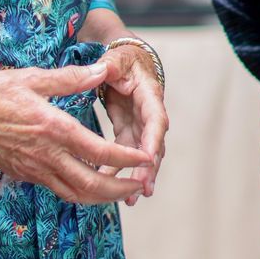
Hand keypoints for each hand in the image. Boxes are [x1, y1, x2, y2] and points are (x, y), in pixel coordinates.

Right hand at [0, 62, 151, 204]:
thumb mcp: (33, 77)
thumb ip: (70, 78)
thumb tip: (101, 70)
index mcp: (53, 128)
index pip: (99, 151)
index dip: (126, 158)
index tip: (146, 158)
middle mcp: (46, 155)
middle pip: (91, 184)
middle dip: (120, 188)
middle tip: (140, 183)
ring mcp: (34, 169)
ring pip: (75, 194)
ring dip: (103, 198)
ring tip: (123, 191)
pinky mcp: (25, 174)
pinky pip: (59, 191)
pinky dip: (80, 193)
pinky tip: (91, 187)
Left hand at [95, 44, 168, 204]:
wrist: (126, 61)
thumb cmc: (123, 59)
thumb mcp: (117, 59)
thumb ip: (110, 65)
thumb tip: (104, 68)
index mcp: (149, 95)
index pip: (156, 120)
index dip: (153, 140)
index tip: (148, 158)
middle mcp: (149, 114)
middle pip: (153, 145)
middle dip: (149, 168)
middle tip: (142, 189)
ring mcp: (140, 125)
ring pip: (142, 155)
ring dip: (137, 177)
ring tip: (130, 199)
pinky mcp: (129, 131)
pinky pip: (126, 155)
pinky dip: (121, 171)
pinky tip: (111, 188)